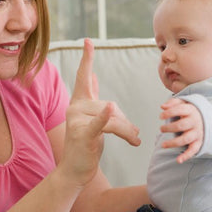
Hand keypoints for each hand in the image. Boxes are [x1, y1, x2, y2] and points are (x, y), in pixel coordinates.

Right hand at [61, 39, 140, 186]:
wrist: (75, 171)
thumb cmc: (85, 144)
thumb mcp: (92, 117)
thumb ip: (92, 96)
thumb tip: (93, 74)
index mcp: (79, 102)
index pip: (84, 77)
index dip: (87, 58)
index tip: (88, 41)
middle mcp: (75, 108)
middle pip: (111, 106)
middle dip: (126, 123)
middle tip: (136, 135)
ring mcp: (77, 121)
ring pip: (112, 117)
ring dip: (127, 131)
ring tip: (135, 141)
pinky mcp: (82, 134)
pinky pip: (99, 124)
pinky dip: (105, 117)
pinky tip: (110, 109)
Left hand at [159, 98, 203, 163]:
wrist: (209, 118)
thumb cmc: (191, 111)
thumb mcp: (184, 103)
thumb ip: (173, 103)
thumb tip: (162, 106)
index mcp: (191, 110)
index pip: (180, 110)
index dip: (169, 113)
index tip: (160, 116)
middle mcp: (195, 122)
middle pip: (181, 126)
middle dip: (169, 128)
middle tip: (161, 129)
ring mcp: (197, 133)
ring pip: (185, 139)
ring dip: (173, 143)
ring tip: (163, 145)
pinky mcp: (199, 142)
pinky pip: (193, 150)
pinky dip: (186, 155)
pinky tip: (178, 160)